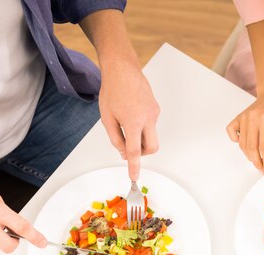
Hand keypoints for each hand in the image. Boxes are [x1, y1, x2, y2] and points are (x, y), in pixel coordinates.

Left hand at [99, 61, 159, 180]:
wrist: (122, 69)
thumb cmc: (112, 90)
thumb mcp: (107, 118)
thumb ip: (115, 138)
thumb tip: (123, 152)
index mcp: (133, 122)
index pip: (135, 151)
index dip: (134, 166)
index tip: (134, 177)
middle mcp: (148, 118)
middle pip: (152, 147)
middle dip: (143, 153)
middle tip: (130, 148)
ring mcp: (154, 113)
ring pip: (150, 135)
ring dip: (140, 136)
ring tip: (125, 120)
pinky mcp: (156, 108)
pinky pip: (150, 124)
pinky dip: (142, 125)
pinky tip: (131, 112)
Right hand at [226, 89, 263, 173]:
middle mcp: (253, 119)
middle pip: (251, 148)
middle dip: (256, 162)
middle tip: (261, 167)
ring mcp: (244, 118)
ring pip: (242, 144)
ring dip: (248, 154)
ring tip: (256, 158)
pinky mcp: (239, 117)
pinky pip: (231, 132)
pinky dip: (235, 140)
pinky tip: (244, 142)